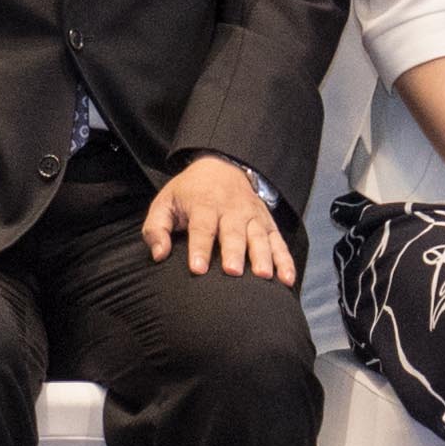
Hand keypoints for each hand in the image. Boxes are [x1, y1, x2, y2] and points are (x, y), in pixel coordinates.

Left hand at [139, 154, 294, 282]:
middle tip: (232, 272)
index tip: (197, 269)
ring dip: (263, 257)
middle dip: (234, 252)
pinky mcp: (268, 224)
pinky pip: (279, 242)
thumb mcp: (165, 202)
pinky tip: (287, 279)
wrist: (222, 166)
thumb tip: (158, 255)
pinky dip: (285, 260)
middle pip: (233, 233)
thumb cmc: (189, 192)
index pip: (201, 228)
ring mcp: (253, 216)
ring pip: (259, 237)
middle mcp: (231, 210)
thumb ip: (156, 228)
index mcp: (204, 204)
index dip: (199, 248)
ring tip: (264, 276)